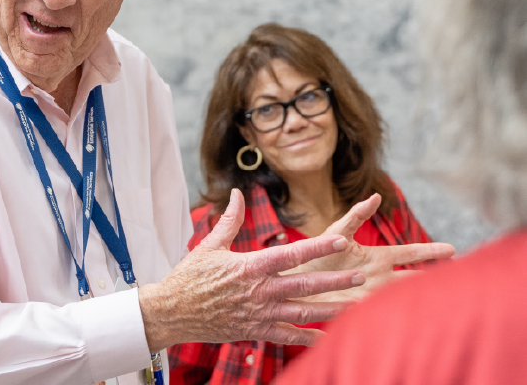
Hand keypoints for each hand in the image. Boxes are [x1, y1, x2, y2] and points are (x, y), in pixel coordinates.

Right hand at [138, 189, 365, 352]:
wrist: (171, 312)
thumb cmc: (189, 276)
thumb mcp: (209, 245)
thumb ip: (229, 220)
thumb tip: (238, 193)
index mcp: (249, 266)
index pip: (290, 254)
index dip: (318, 246)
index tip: (342, 239)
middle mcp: (259, 291)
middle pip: (305, 285)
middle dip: (336, 280)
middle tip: (362, 275)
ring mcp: (258, 314)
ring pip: (303, 313)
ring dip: (332, 309)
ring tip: (357, 305)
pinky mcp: (254, 331)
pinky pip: (287, 337)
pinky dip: (309, 339)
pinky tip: (330, 340)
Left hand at [291, 194, 455, 302]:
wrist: (293, 279)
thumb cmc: (315, 252)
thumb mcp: (336, 232)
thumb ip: (356, 216)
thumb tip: (376, 196)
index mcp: (375, 257)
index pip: (408, 254)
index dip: (429, 252)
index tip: (453, 250)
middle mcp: (378, 276)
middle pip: (412, 278)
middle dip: (434, 277)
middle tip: (461, 277)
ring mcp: (370, 294)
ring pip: (400, 297)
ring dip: (419, 298)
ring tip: (444, 302)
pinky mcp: (357, 310)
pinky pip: (380, 314)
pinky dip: (395, 318)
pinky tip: (411, 323)